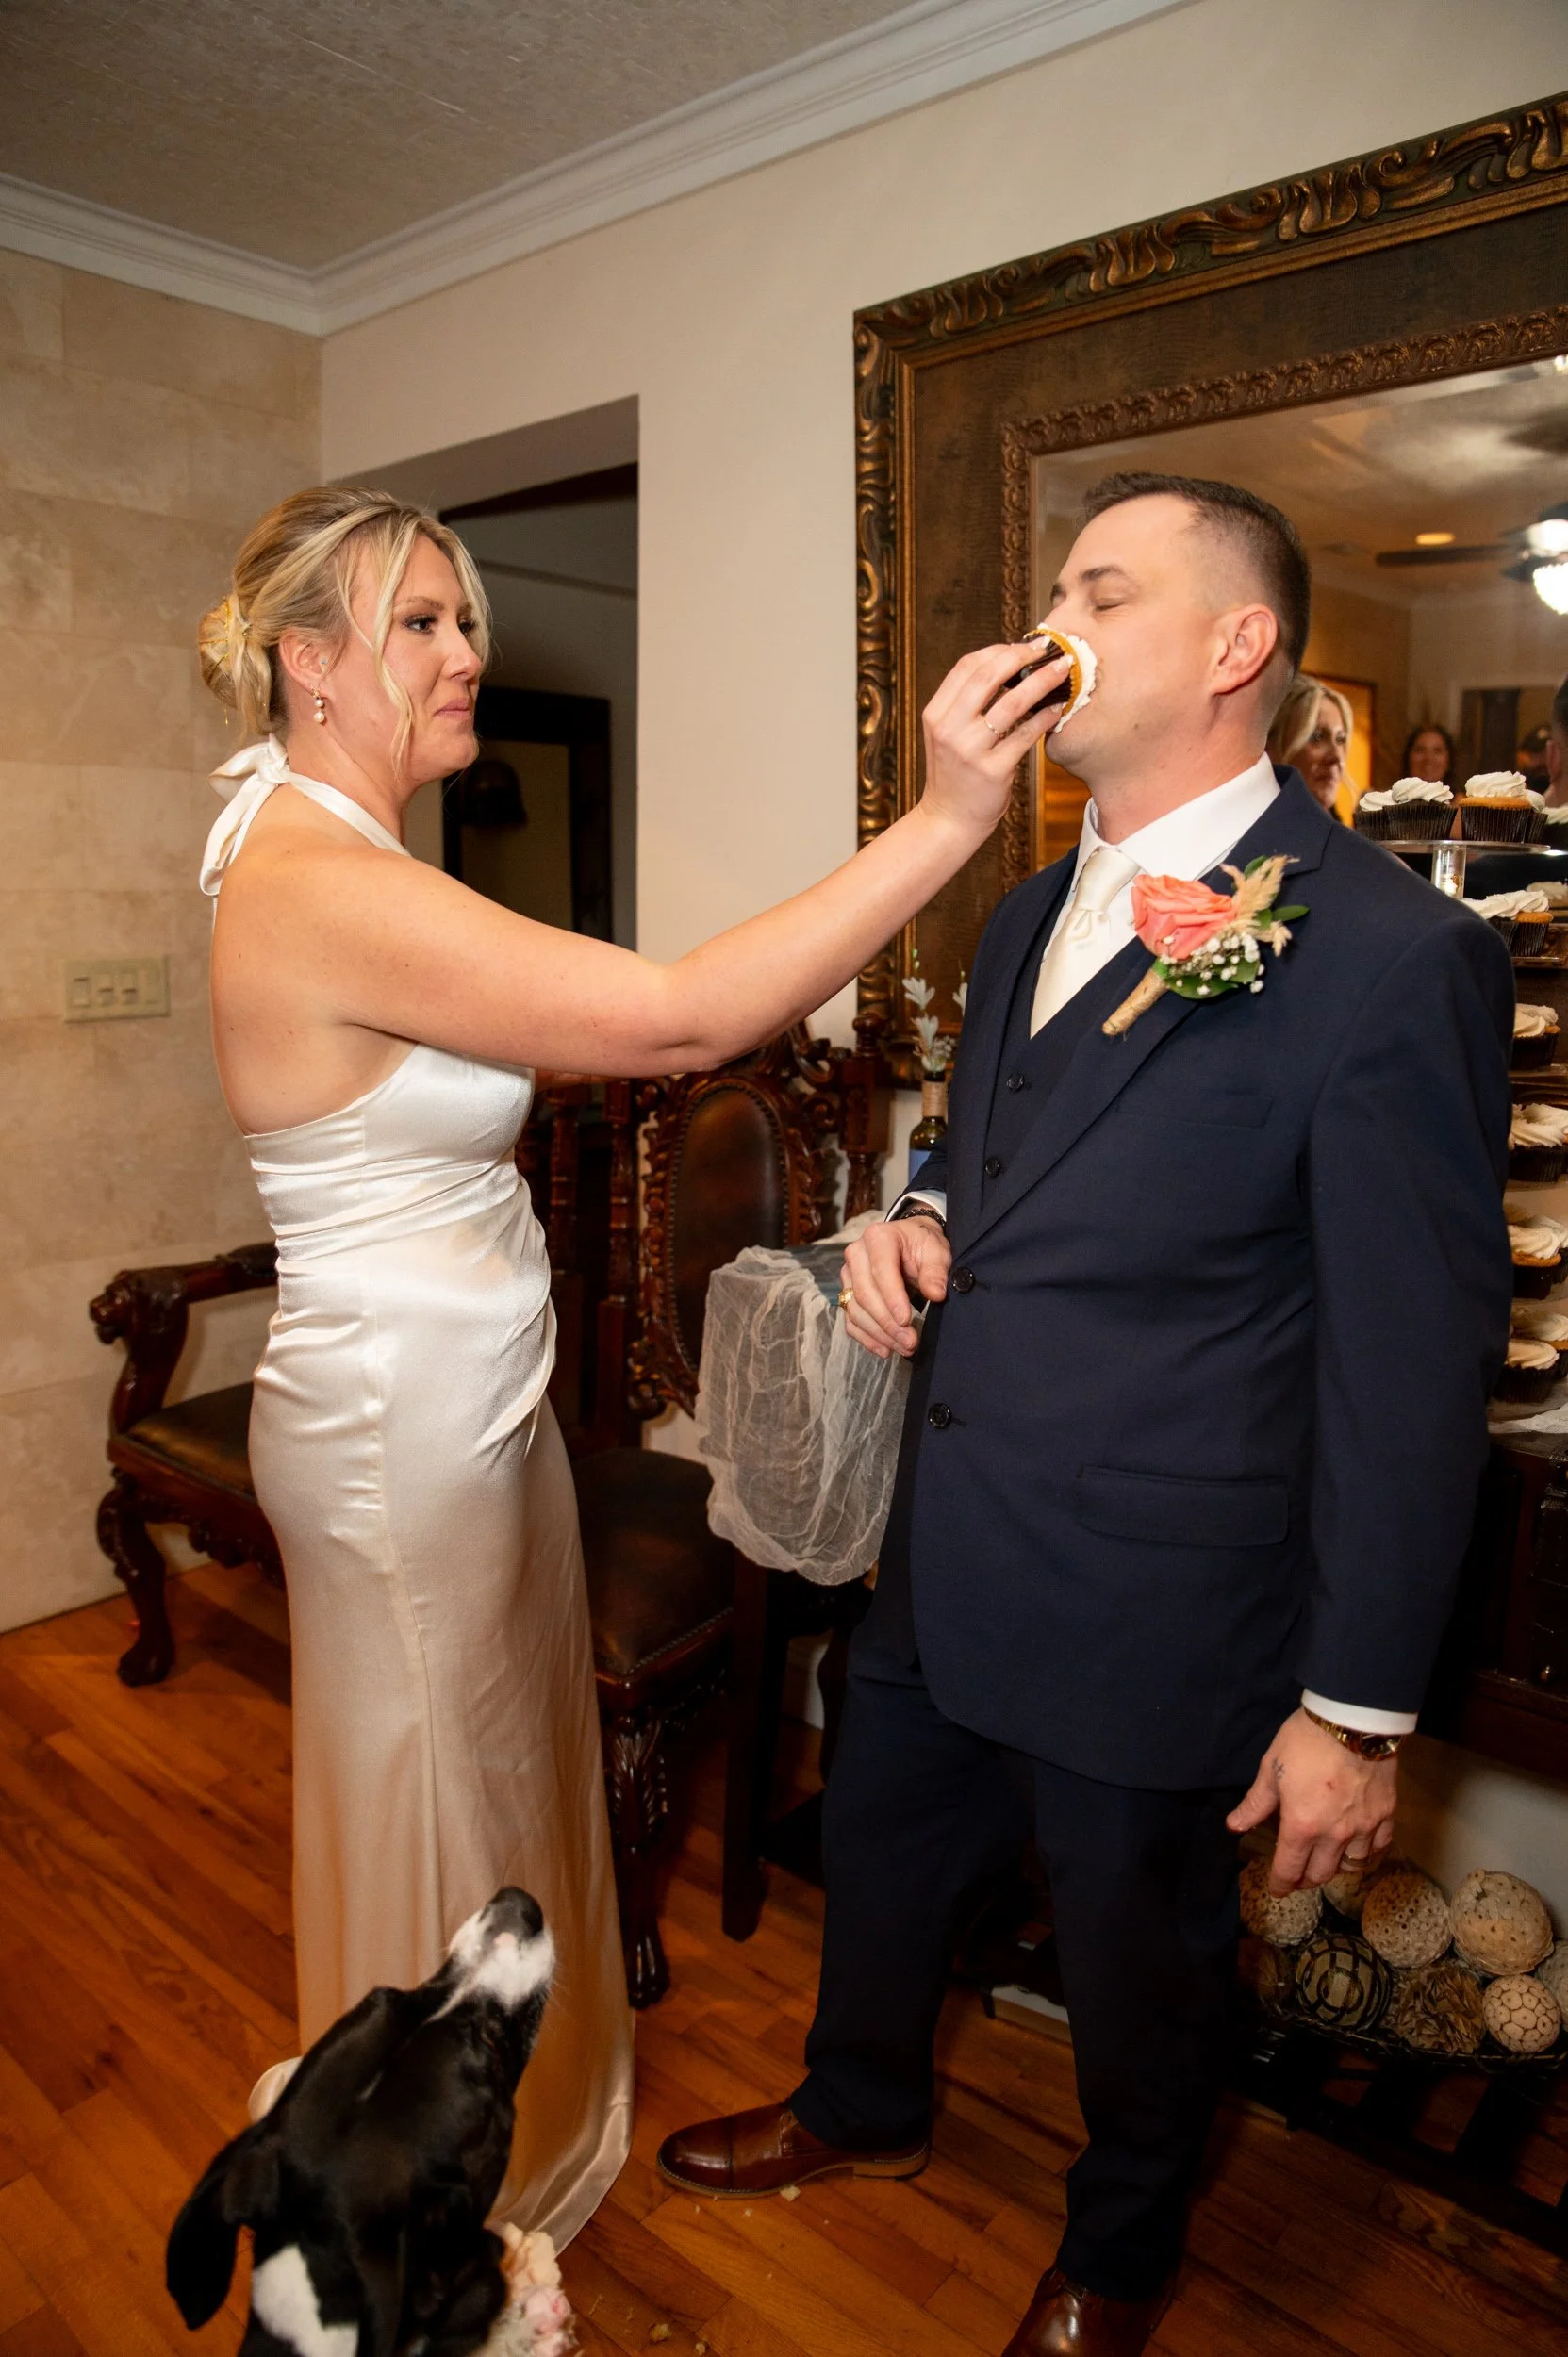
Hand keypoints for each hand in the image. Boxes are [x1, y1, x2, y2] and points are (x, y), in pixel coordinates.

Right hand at [841, 1216, 951, 1358]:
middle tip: (910, 1341)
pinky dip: (867, 1337)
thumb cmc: (922, 1245)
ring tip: (904, 1347)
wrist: (909, 1241)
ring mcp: (848, 1274)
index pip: (880, 1270)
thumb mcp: (936, 1251)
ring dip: (879, 1334)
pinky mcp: (847, 1292)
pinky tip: (885, 1349)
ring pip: (855, 1310)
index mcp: (878, 1237)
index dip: (892, 1298)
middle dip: (887, 1322)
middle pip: (864, 1294)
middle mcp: (856, 1254)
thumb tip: (936, 1294)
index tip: (906, 1320)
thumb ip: (935, 1271)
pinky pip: (850, 1320)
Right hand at [918, 644, 1070, 839]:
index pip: (966, 667)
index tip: (1022, 647)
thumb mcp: (947, 734)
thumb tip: (1007, 667)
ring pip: (1011, 702)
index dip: (997, 650)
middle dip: (1021, 657)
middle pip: (987, 676)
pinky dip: (1045, 717)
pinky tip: (1058, 708)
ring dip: (1042, 681)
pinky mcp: (993, 771)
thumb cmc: (955, 775)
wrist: (948, 820)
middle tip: (1047, 650)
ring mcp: (970, 750)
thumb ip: (966, 704)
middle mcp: (949, 729)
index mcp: (936, 714)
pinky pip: (1025, 735)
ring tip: (1062, 670)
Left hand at [1227, 1708, 1397, 1893]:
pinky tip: (1359, 1850)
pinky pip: (1379, 1848)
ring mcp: (1364, 1827)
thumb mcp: (1271, 1768)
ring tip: (1326, 1861)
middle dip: (1305, 1879)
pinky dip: (1367, 1855)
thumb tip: (1234, 1827)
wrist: (1352, 1719)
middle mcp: (1334, 1835)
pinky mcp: (1386, 1815)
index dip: (1280, 1884)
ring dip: (1335, 1868)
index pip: (1289, 1869)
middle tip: (1298, 1875)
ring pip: (1351, 1865)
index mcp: (1301, 1826)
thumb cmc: (1305, 1741)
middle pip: (1320, 1874)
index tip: (1276, 1889)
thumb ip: (1255, 1803)